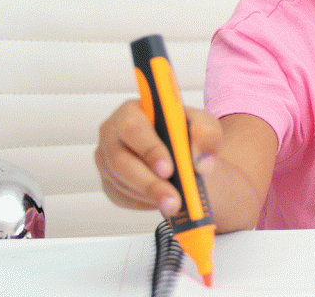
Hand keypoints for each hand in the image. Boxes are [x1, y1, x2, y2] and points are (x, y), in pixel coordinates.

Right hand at [95, 100, 221, 217]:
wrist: (185, 157)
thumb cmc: (189, 135)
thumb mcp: (205, 126)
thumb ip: (207, 135)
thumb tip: (202, 163)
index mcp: (133, 110)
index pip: (132, 127)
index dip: (149, 149)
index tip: (168, 169)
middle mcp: (112, 132)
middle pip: (120, 160)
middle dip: (149, 182)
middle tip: (174, 198)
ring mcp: (106, 158)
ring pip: (120, 181)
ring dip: (149, 195)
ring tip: (174, 203)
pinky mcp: (108, 180)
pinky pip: (119, 196)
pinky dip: (142, 201)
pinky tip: (160, 200)